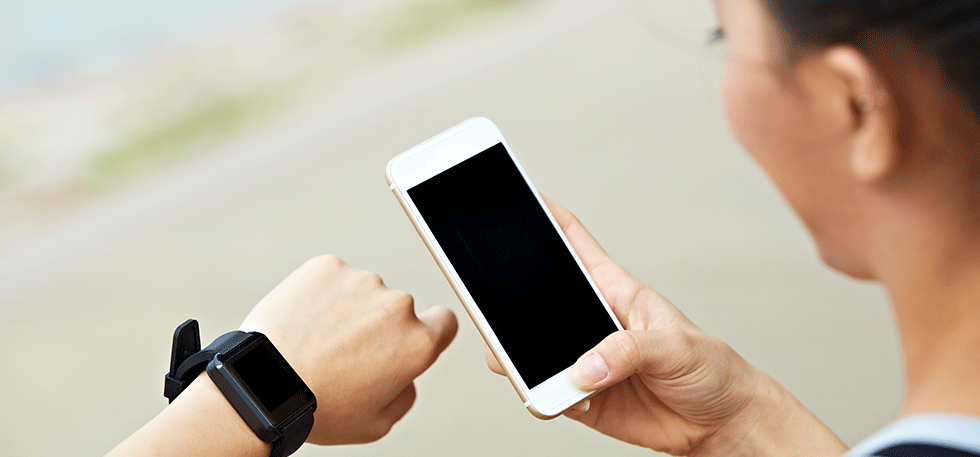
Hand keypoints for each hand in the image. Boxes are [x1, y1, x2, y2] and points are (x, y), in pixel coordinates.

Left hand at [241, 255, 457, 444]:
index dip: (430, 331)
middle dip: (378, 326)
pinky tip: (303, 321)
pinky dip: (321, 294)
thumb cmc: (318, 408)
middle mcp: (397, 305)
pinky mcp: (327, 266)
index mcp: (418, 343)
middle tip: (343, 354)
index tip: (408, 339)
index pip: (446, 321)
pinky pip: (332, 277)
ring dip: (347, 309)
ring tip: (316, 341)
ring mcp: (361, 281)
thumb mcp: (378, 423)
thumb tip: (405, 373)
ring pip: (362, 292)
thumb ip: (406, 393)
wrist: (263, 384)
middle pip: (398, 309)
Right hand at [486, 198, 845, 456]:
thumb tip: (582, 368)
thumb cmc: (709, 368)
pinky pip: (542, 393)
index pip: (572, 242)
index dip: (544, 216)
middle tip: (483, 292)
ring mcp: (580, 358)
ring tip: (518, 361)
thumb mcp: (675, 346)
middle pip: (533, 296)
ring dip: (514, 353)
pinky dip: (538, 397)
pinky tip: (554, 398)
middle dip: (504, 291)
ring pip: (525, 347)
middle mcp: (589, 320)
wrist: (719, 423)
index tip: (513, 196)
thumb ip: (627, 351)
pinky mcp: (579, 396)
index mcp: (612, 289)